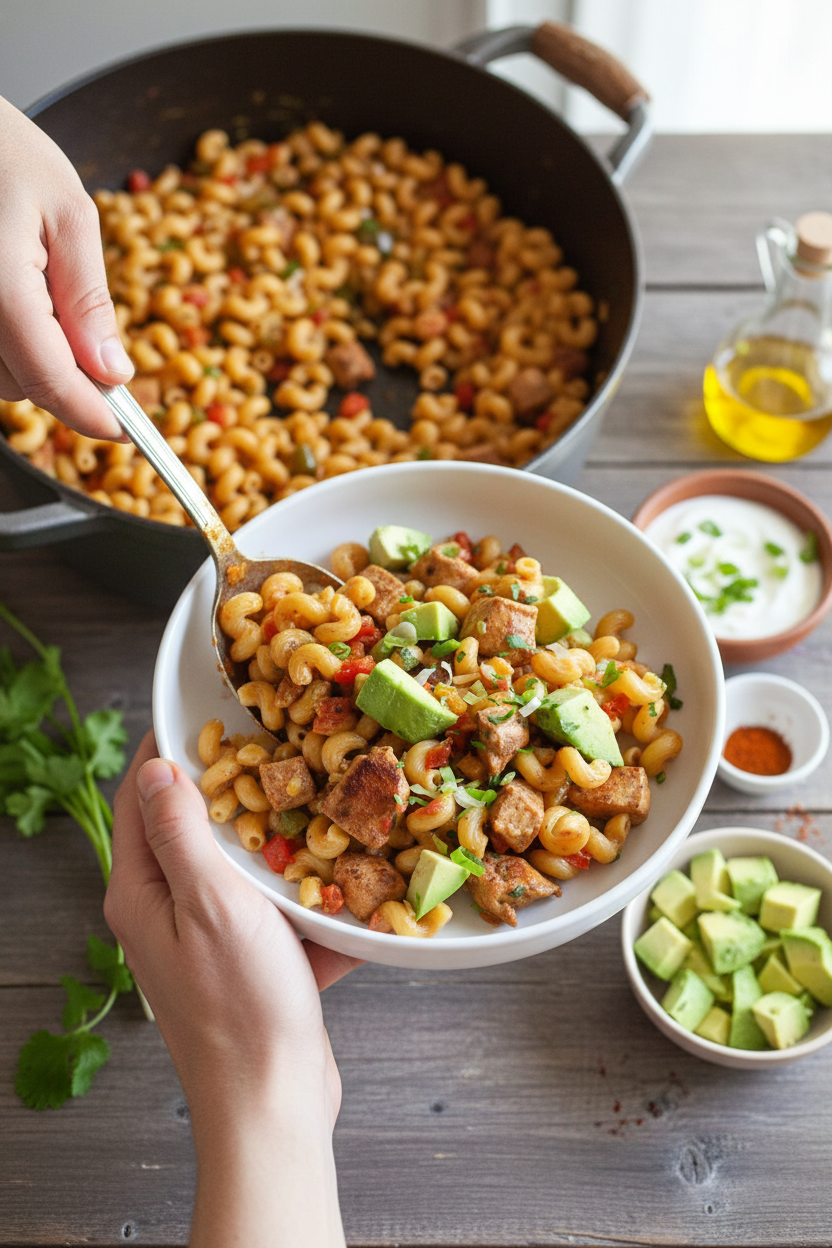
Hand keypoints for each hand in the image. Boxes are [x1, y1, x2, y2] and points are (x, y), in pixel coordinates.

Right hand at [0, 96, 133, 438]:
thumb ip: (90, 301)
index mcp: (0, 290)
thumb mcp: (69, 216)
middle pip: (22, 388)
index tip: (126, 429)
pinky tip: (18, 297)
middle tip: (89, 336)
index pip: (51, 382)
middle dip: (65, 379)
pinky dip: (8, 343)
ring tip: (42, 295)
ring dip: (32, 361)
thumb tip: (113, 372)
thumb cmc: (3, 151)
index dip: (93, 415)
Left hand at [106, 731, 358, 1247]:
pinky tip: (353, 877)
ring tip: (324, 800)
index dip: (167, 749)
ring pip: (245, 868)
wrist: (276, 1101)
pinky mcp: (253, 963)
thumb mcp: (209, 902)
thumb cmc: (240, 1006)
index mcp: (143, 892)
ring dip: (284, 841)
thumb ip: (180, 832)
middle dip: (238, 789)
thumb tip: (155, 768)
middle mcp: (169, 912)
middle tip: (280, 746)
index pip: (140, 799)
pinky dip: (311, 896)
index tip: (207, 709)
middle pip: (196, 829)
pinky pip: (281, 911)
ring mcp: (212, 940)